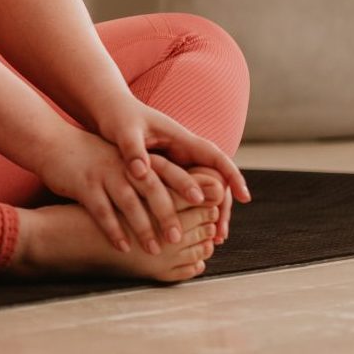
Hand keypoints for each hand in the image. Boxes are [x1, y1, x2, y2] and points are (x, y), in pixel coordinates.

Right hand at [31, 124, 195, 255]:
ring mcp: (104, 174)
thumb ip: (147, 174)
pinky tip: (123, 247)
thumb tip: (175, 197)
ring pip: (128, 202)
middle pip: (153, 189)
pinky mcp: (84, 185)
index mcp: (137, 158)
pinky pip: (101, 210)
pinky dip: (113, 230)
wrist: (54, 143)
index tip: (208, 205)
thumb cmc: (93, 158)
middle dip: (168, 214)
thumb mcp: (122, 160)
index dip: (188, 187)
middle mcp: (124, 165)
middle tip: (180, 238)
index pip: (169, 171)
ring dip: (143, 227)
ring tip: (155, 249)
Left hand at [93, 97, 250, 243]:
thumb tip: (141, 172)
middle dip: (222, 207)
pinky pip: (185, 193)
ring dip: (209, 213)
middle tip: (220, 236)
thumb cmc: (117, 118)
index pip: (216, 158)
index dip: (232, 177)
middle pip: (215, 180)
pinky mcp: (166, 172)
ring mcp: (177, 162)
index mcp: (181, 139)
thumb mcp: (124, 132)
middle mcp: (184, 151)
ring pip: (202, 189)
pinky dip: (191, 212)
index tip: (245, 197)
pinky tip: (189, 232)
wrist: (108, 112)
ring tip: (212, 242)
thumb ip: (133, 151)